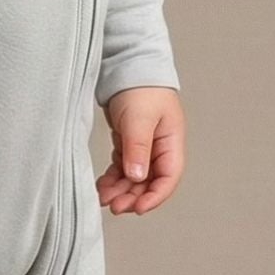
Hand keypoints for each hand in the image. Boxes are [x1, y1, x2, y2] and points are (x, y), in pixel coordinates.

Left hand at [97, 86, 183, 215]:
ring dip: (121, 190)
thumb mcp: (139, 119)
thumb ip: (138, 148)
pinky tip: (102, 186)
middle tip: (114, 206)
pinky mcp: (129, 143)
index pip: (168, 177)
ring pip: (135, 177)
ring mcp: (144, 146)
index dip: (154, 196)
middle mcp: (160, 148)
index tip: (137, 208)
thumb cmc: (140, 87)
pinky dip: (114, 178)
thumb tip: (137, 178)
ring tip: (103, 198)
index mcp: (171, 142)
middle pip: (150, 182)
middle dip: (133, 196)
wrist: (126, 65)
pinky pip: (123, 167)